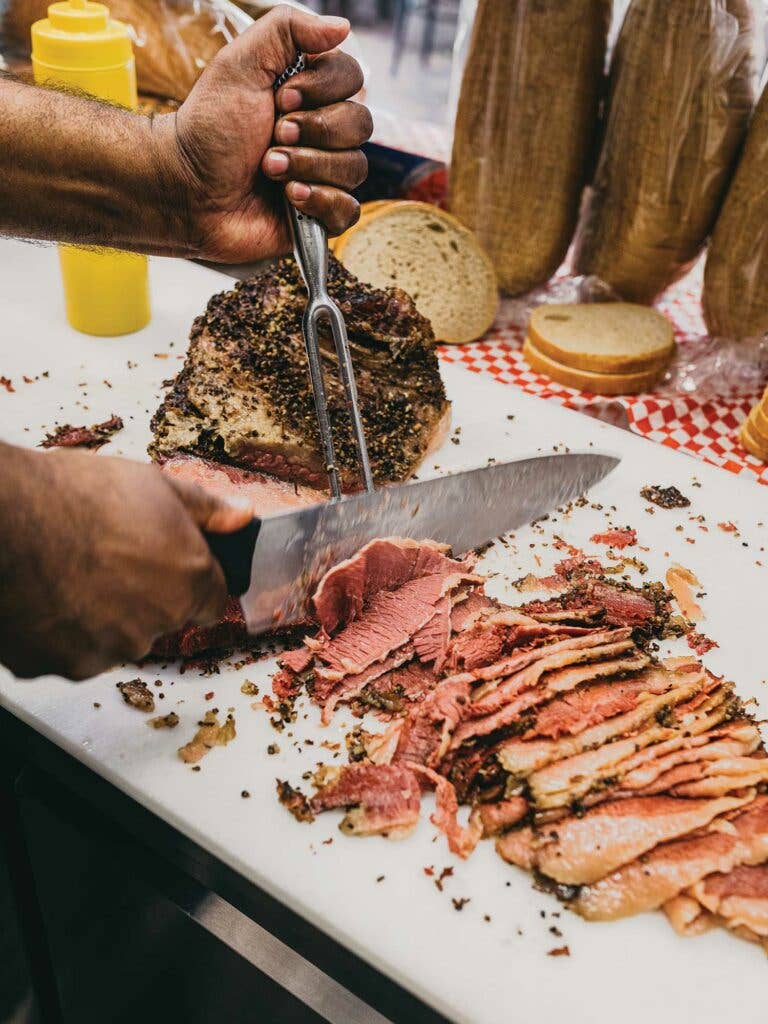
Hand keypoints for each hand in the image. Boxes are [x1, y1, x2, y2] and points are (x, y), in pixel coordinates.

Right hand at [0, 446, 251, 679]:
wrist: (5, 519)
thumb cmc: (75, 497)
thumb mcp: (156, 485)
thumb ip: (206, 509)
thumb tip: (241, 517)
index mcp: (189, 583)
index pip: (213, 603)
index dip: (193, 581)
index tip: (170, 566)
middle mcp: (155, 626)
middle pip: (161, 620)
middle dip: (142, 595)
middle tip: (109, 557)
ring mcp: (107, 651)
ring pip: (115, 639)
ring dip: (101, 616)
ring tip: (72, 571)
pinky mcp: (61, 665)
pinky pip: (69, 652)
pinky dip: (61, 632)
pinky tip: (47, 593)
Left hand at [157, 5, 371, 262]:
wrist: (188, 188)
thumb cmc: (209, 128)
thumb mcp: (241, 63)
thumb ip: (288, 30)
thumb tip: (343, 26)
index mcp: (310, 94)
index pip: (354, 79)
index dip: (322, 89)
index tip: (281, 98)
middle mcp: (323, 133)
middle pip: (360, 123)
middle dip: (313, 130)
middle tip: (273, 135)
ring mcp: (324, 175)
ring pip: (355, 167)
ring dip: (307, 165)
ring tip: (269, 169)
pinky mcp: (320, 215)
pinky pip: (348, 210)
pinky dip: (319, 201)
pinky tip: (288, 198)